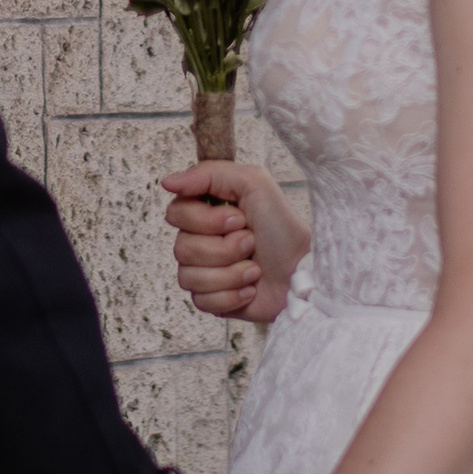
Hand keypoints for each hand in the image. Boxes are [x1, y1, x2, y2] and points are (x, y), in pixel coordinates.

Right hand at [161, 159, 309, 325]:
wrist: (305, 272)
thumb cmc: (283, 227)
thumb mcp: (254, 183)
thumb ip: (209, 173)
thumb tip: (167, 182)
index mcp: (205, 211)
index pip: (176, 213)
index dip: (205, 219)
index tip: (238, 217)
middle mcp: (200, 240)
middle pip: (181, 248)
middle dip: (224, 248)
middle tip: (251, 242)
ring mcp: (204, 272)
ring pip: (189, 276)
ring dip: (231, 272)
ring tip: (254, 268)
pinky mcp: (212, 300)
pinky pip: (201, 300)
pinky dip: (232, 295)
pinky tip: (251, 288)